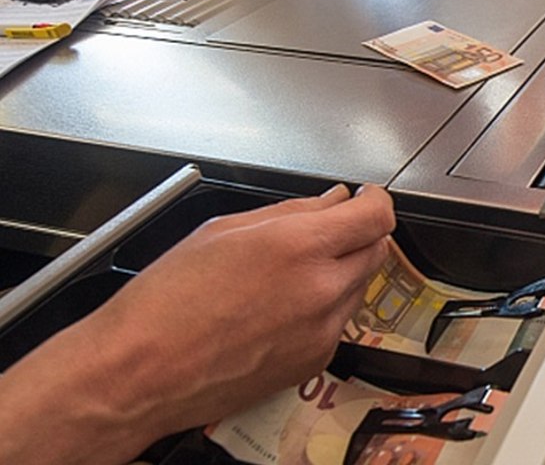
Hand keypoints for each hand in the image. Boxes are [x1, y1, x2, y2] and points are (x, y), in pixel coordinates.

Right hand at [0, 184, 395, 464]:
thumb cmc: (166, 301)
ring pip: (358, 288)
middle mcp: (322, 290)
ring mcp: (323, 331)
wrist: (140, 372)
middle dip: (357, 235)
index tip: (364, 199)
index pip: (376, 217)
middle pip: (376, 250)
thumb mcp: (222, 230)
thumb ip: (292, 212)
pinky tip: (278, 311)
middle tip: (323, 234)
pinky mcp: (315, 362)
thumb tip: (333, 201)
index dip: (374, 202)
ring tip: (284, 277)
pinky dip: (322, 311)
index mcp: (299, 248)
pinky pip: (338, 324)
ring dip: (340, 273)